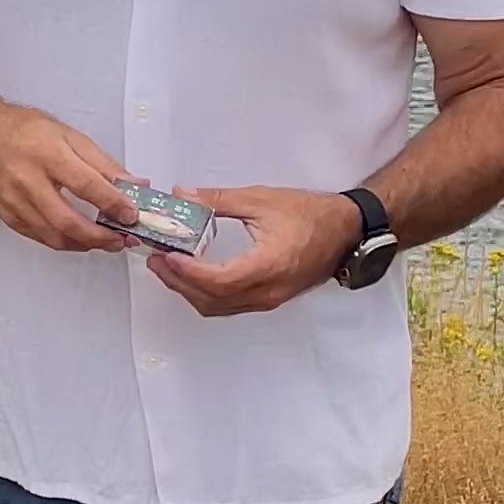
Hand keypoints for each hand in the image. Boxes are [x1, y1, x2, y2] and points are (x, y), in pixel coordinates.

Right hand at [0, 103, 139, 253]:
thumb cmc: (24, 131)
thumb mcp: (69, 136)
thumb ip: (103, 164)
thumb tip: (134, 184)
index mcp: (47, 153)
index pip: (85, 184)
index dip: (112, 203)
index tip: (132, 215)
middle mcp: (27, 179)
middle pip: (66, 219)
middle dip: (99, 236)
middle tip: (121, 239)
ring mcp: (14, 201)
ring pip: (53, 235)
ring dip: (84, 244)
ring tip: (106, 242)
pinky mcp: (6, 216)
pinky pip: (39, 236)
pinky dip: (63, 241)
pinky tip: (79, 238)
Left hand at [146, 186, 361, 317]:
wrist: (346, 231)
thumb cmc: (312, 215)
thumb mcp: (261, 200)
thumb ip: (218, 200)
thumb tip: (183, 196)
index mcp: (268, 265)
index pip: (219, 280)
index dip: (188, 272)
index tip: (167, 256)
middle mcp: (268, 291)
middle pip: (212, 300)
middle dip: (179, 283)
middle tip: (156, 261)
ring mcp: (269, 300)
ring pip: (219, 307)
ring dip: (190, 292)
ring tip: (168, 268)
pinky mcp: (269, 299)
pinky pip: (230, 306)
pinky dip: (206, 295)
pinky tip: (194, 276)